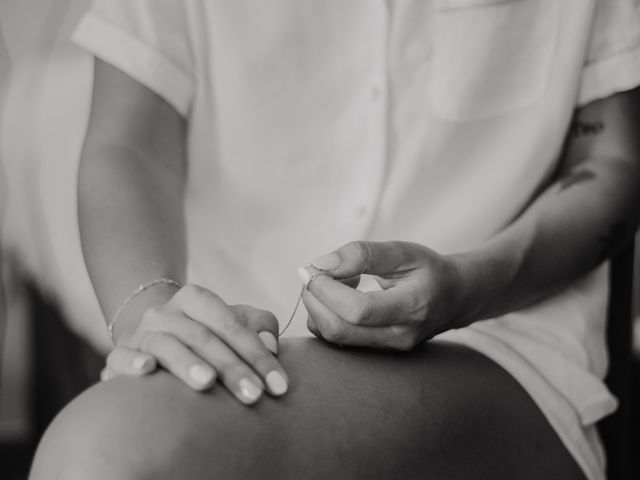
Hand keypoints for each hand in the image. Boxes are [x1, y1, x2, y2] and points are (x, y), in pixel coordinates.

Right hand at [100, 284, 288, 403]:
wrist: (153, 340)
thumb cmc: (206, 336)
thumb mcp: (235, 324)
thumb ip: (260, 326)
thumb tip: (271, 344)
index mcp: (196, 299)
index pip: (231, 323)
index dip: (258, 355)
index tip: (279, 386)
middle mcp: (167, 312)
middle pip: (203, 337)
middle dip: (232, 368)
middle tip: (254, 396)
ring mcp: (141, 333)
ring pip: (166, 344)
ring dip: (187, 363)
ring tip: (207, 382)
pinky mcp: (119, 355)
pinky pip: (121, 356)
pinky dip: (132, 362)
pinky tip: (147, 370)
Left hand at [299, 241, 461, 350]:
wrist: (452, 298)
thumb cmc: (427, 271)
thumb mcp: (403, 251)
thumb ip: (363, 254)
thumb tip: (322, 264)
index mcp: (412, 307)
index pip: (358, 310)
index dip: (327, 289)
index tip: (312, 268)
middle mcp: (399, 336)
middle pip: (339, 329)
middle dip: (314, 299)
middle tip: (311, 272)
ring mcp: (386, 349)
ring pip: (333, 337)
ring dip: (317, 306)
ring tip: (333, 280)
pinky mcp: (374, 351)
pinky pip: (336, 339)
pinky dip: (324, 315)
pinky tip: (338, 295)